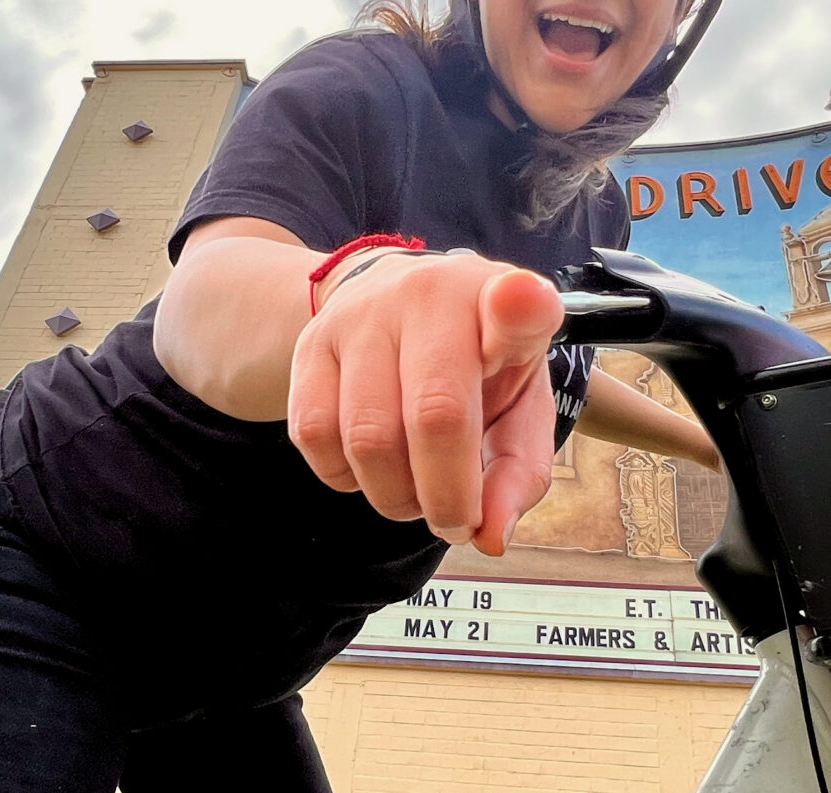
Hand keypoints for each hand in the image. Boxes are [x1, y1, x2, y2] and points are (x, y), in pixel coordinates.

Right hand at [286, 252, 564, 555]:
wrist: (392, 304)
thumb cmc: (473, 368)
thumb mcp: (519, 408)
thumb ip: (519, 472)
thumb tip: (490, 537)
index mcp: (498, 301)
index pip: (516, 302)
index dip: (519, 307)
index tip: (520, 302)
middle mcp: (429, 294)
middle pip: (435, 415)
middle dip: (448, 497)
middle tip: (456, 520)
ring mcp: (362, 315)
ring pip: (368, 439)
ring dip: (395, 496)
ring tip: (414, 492)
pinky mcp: (310, 344)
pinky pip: (315, 436)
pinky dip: (344, 477)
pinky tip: (371, 467)